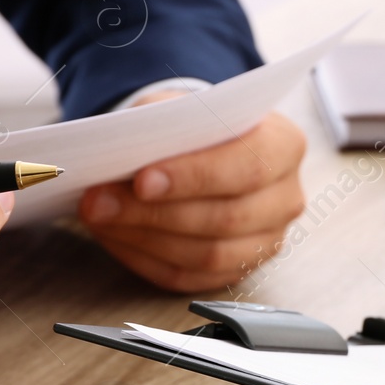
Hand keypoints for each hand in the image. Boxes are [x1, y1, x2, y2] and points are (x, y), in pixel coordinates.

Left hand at [79, 94, 305, 292]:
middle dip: (155, 213)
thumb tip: (121, 156)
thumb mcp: (179, 108)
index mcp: (284, 146)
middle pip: (226, 217)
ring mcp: (266, 240)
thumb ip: (162, 127)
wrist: (200, 147)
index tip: (141, 180)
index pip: (246, 167)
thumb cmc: (192, 124)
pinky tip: (115, 236)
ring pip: (207, 255)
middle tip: (100, 201)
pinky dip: (144, 259)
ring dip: (144, 238)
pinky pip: (189, 277)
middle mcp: (285, 197)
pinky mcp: (237, 270)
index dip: (193, 177)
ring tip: (99, 216)